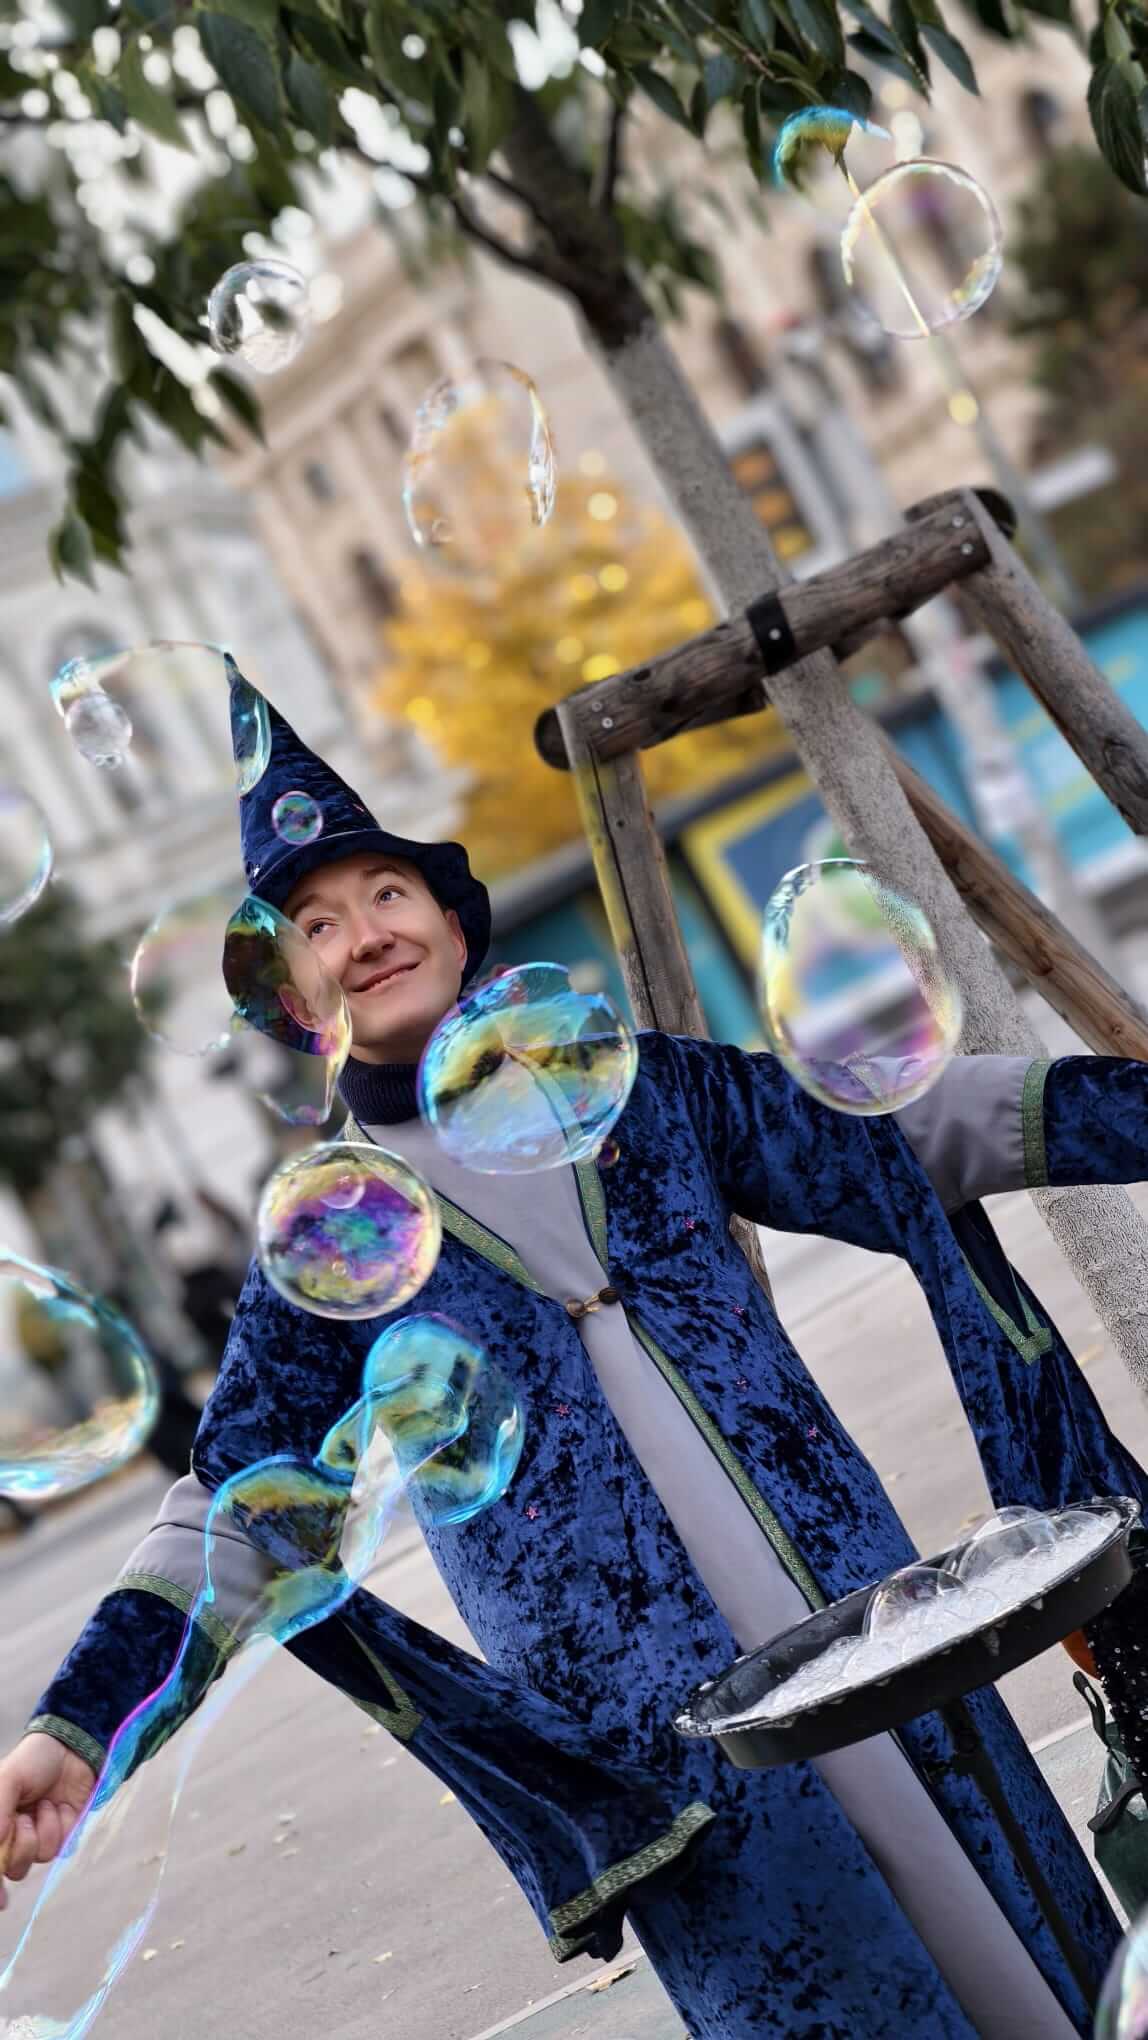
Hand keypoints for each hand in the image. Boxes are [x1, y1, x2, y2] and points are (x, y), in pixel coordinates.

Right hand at [0, 1733, 95, 1909]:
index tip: (0, 1902)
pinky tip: (59, 1806)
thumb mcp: (7, 1780)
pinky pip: (58, 1847)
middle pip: (11, 1868)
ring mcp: (36, 1837)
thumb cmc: (33, 1760)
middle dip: (20, 1845)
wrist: (73, 1748)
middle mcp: (11, 1836)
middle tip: (22, 1818)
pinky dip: (59, 1825)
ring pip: (35, 1859)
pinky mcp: (60, 1835)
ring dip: (41, 1830)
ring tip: (43, 1805)